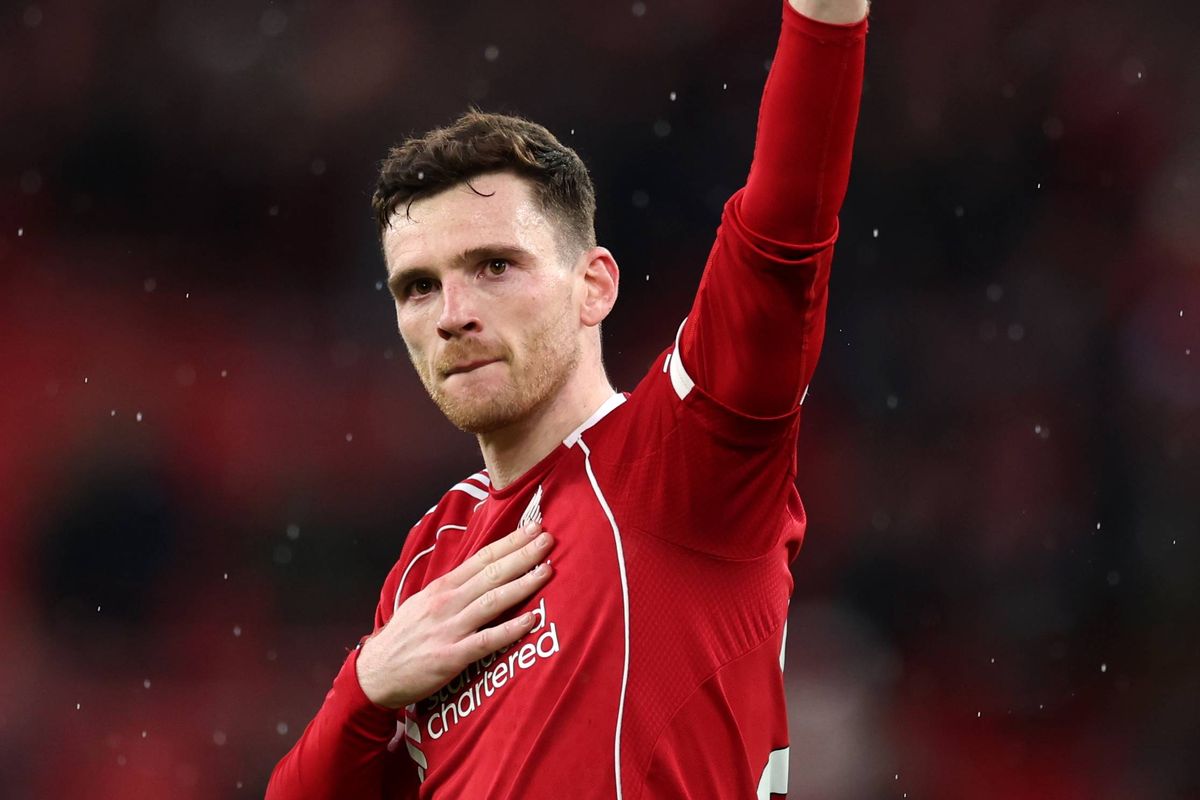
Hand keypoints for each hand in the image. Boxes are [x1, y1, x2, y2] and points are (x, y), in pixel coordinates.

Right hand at [356, 520, 554, 708]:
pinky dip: (511, 629)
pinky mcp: (451, 656)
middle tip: (548, 539)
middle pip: (491, 573)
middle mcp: (447, 602)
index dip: (510, 542)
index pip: (482, 558)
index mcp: (442, 587)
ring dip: (522, 584)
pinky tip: (532, 620)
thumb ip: (455, 588)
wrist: (375, 673)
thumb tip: (486, 572)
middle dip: (522, 554)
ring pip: (492, 601)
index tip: (533, 528)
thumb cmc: (405, 637)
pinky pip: (487, 640)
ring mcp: (450, 628)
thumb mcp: (425, 602)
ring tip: (547, 571)